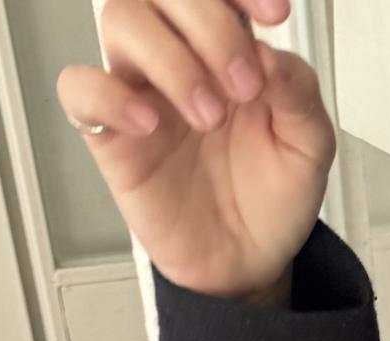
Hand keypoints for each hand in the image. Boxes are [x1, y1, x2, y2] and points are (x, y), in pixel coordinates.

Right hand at [57, 1, 335, 300]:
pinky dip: (110, 95)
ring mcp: (140, 89)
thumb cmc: (271, 200)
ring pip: (123, 20)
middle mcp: (179, 56)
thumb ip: (299, 93)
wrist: (248, 266)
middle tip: (244, 84)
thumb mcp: (308, 147)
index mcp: (227, 45)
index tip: (273, 15)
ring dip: (170, 57)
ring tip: (209, 114)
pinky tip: (150, 124)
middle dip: (210, 24)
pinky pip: (81, 89)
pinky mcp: (111, 134)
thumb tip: (270, 51)